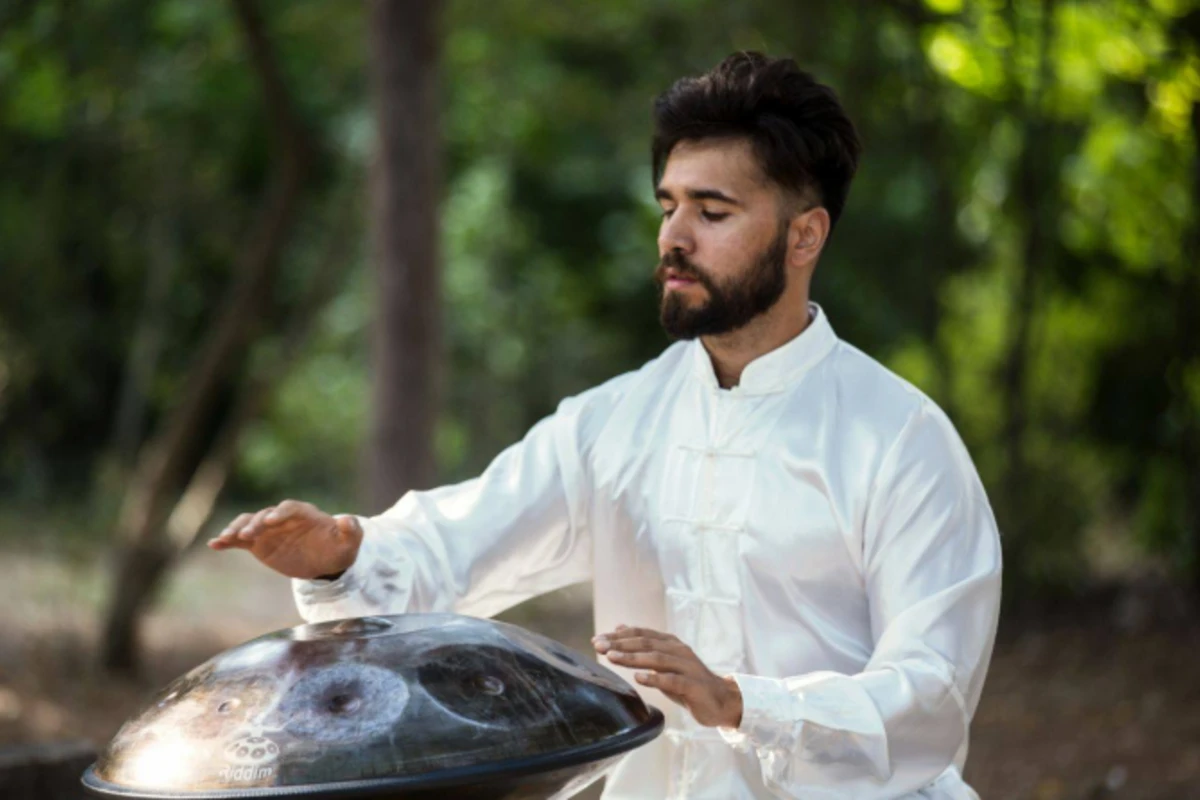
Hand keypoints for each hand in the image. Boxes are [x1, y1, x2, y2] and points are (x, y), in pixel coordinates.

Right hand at [207, 499, 362, 579]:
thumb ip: (351, 530)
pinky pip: (240, 540)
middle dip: (256, 523)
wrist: (326, 561)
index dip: (280, 512)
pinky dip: (227, 541)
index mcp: (305, 514)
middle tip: (247, 534)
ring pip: (248, 523)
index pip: (290, 508)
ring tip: (225, 538)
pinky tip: (214, 545)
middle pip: (265, 515)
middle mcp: (283, 519)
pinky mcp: (259, 544)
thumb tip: (347, 519)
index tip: (271, 520)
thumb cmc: (339, 548)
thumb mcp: (350, 542)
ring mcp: (269, 530)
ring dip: (237, 529)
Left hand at [593, 625, 742, 728]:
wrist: (721, 701)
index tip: (597, 639)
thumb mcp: (664, 662)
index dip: (618, 635)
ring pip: (657, 658)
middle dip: (620, 644)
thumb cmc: (688, 682)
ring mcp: (687, 667)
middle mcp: (678, 650)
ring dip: (633, 657)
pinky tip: (639, 678)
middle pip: (646, 644)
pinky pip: (672, 680)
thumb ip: (644, 646)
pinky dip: (655, 678)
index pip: (641, 634)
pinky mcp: (693, 685)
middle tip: (598, 645)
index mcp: (670, 643)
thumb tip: (619, 628)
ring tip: (612, 657)